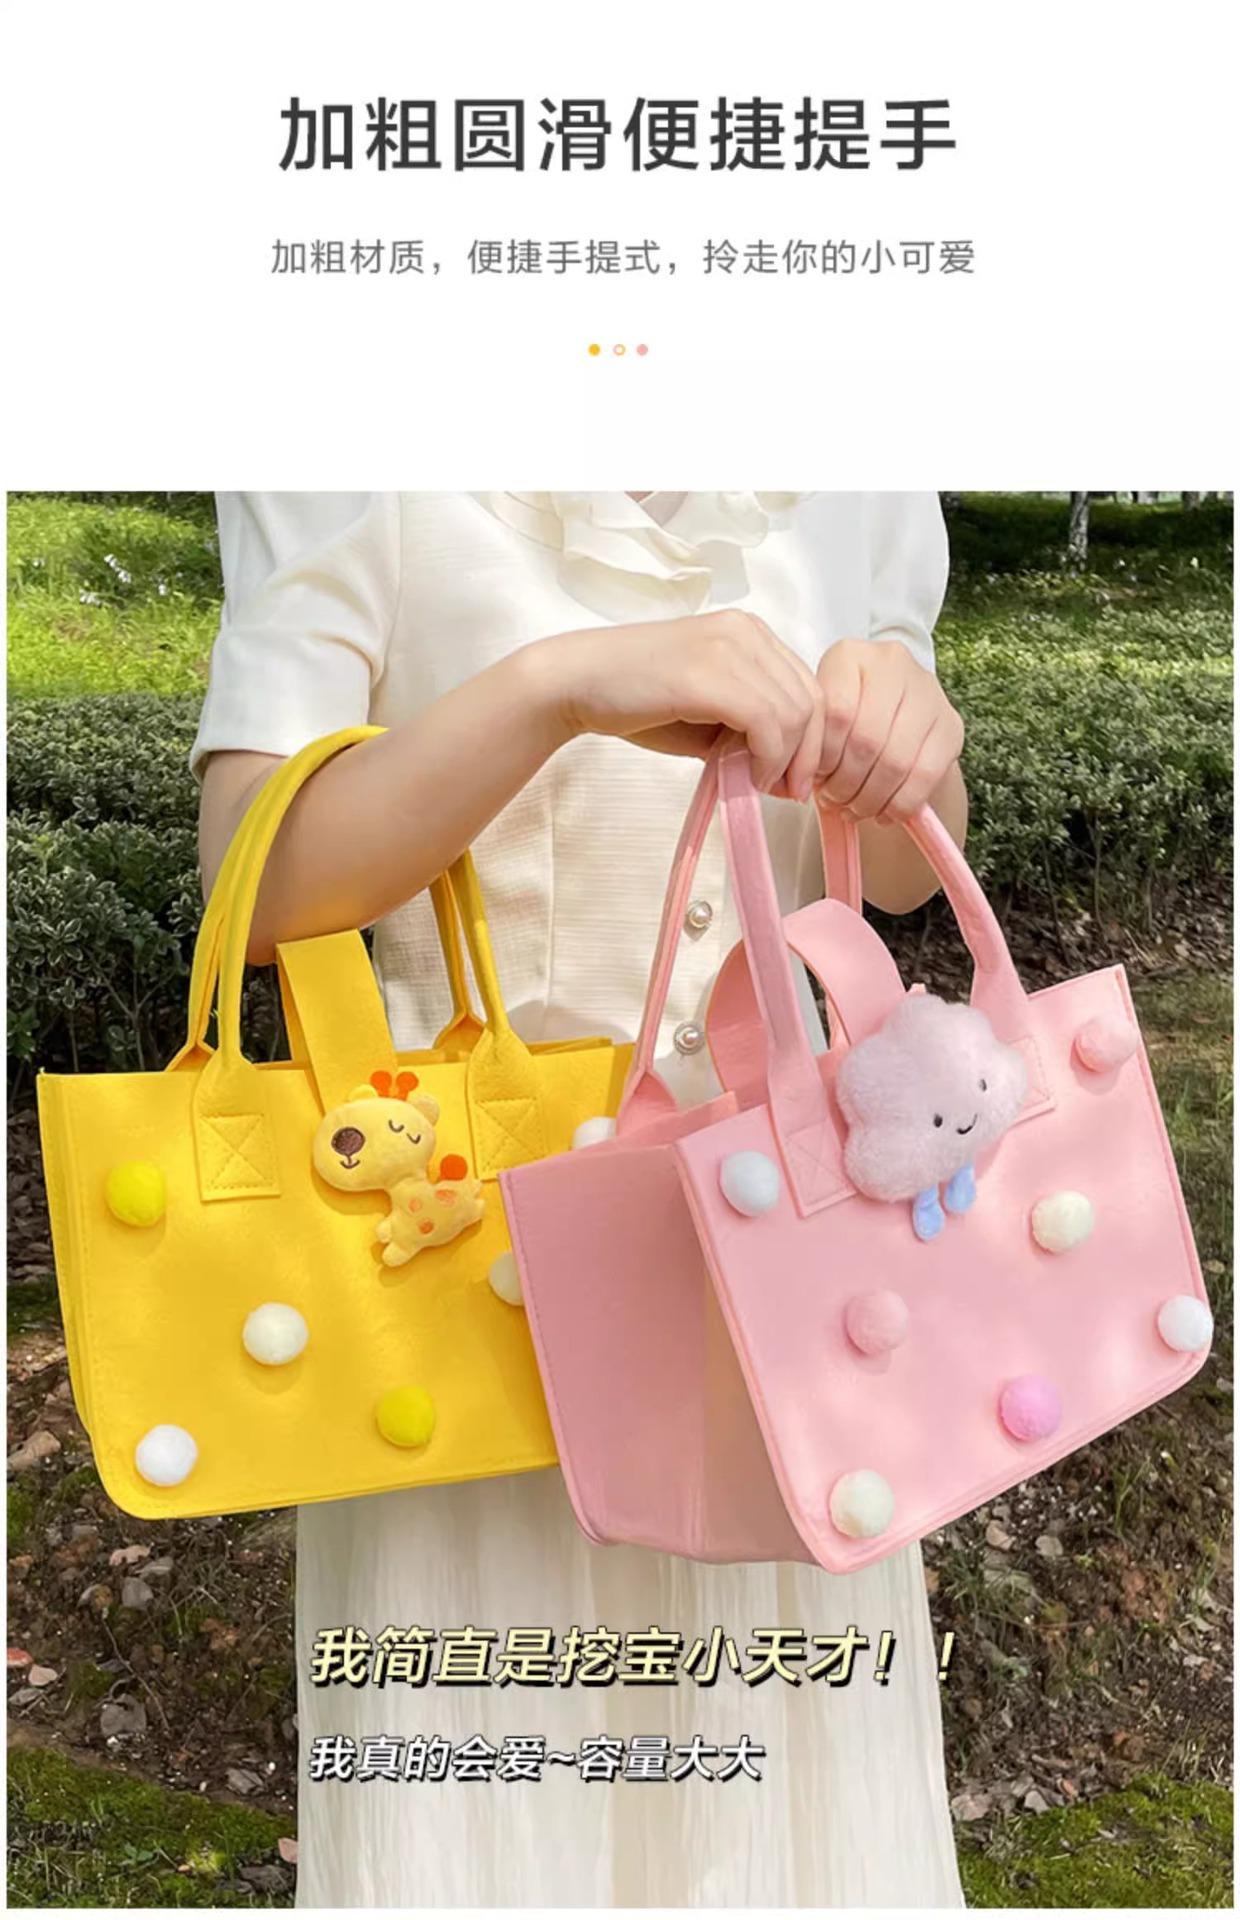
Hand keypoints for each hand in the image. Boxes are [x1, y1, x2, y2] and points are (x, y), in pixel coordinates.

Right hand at [535, 610, 824, 797]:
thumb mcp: (708, 712)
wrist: (577, 683)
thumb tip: (787, 769)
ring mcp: (729, 647)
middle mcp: (746, 631)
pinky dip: (768, 758)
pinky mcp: (709, 673)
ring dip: (787, 761)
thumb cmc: (637, 701)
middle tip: (787, 792)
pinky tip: (748, 777)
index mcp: (750, 632)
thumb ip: (748, 727)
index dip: (813, 740)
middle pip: (812, 701)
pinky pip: (767, 722)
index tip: (794, 779)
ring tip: (760, 786)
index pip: (810, 687)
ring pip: (796, 713)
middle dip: (808, 756)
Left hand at [814, 639, 963, 823]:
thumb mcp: (819, 719)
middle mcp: (894, 663)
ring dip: (869, 798)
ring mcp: (929, 691)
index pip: (835, 713)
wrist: (893, 717)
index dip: (821, 757)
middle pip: (866, 740)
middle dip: (844, 784)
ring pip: (895, 761)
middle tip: (832, 802)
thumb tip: (804, 784)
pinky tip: (883, 813)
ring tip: (852, 810)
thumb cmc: (842, 722)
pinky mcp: (952, 725)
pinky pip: (925, 776)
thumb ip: (811, 741)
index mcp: (850, 655)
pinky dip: (899, 804)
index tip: (812, 779)